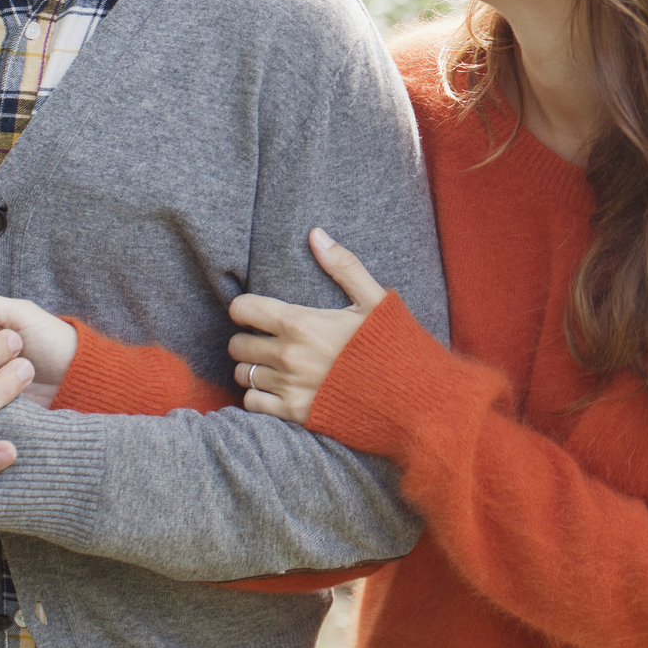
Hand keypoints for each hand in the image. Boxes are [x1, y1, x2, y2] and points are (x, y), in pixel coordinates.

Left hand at [228, 229, 385, 423]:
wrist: (410, 396)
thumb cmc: (393, 344)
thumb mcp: (374, 299)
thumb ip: (343, 266)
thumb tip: (315, 233)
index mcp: (302, 324)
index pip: (243, 310)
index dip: (246, 308)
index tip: (255, 312)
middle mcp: (289, 356)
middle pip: (237, 345)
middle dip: (248, 338)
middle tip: (267, 339)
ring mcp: (290, 387)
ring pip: (243, 374)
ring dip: (253, 367)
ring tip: (273, 364)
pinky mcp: (295, 414)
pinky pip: (253, 404)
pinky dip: (259, 396)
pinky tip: (278, 388)